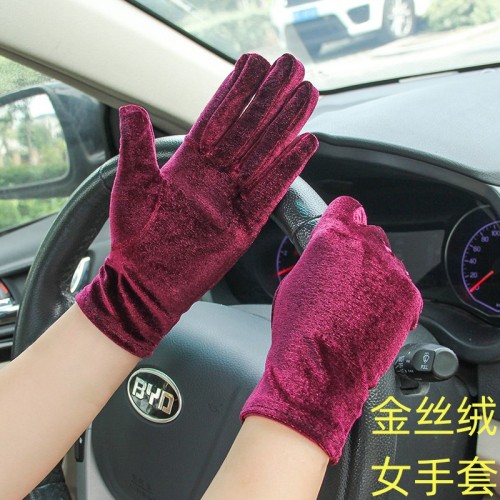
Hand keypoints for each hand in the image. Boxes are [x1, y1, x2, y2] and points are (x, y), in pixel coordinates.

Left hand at [76, 53, 318, 356]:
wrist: (147, 282)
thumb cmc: (135, 236)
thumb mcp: (133, 186)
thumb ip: (137, 147)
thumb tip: (131, 108)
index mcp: (189, 163)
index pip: (218, 118)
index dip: (237, 90)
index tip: (255, 63)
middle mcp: (216, 176)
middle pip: (249, 130)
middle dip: (270, 98)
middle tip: (292, 68)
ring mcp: (233, 198)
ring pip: (265, 154)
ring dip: (286, 125)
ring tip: (306, 95)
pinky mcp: (246, 223)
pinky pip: (271, 190)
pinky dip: (288, 168)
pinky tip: (305, 144)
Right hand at [241, 196, 421, 461]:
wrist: (320, 371)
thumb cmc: (298, 331)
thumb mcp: (295, 281)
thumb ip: (317, 255)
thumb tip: (328, 249)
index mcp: (331, 237)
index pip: (348, 207)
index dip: (344, 217)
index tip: (345, 225)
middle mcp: (364, 247)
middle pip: (370, 232)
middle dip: (360, 248)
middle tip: (348, 274)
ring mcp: (390, 272)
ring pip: (388, 261)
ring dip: (376, 274)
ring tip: (359, 303)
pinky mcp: (409, 297)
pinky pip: (402, 286)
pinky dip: (391, 297)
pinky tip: (372, 315)